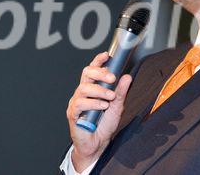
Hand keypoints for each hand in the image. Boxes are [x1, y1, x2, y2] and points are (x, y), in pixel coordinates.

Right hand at [66, 52, 132, 171]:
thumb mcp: (117, 106)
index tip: (107, 56)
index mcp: (92, 87)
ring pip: (84, 88)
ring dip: (100, 91)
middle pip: (86, 74)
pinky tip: (103, 106)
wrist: (97, 143)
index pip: (93, 69)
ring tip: (110, 97)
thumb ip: (121, 91)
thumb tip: (127, 76)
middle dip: (100, 73)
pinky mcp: (73, 113)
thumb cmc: (104, 124)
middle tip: (112, 78)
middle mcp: (82, 92)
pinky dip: (94, 103)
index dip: (98, 61)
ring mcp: (76, 102)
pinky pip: (81, 103)